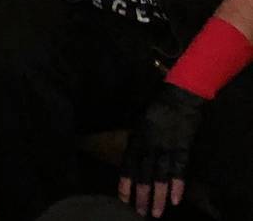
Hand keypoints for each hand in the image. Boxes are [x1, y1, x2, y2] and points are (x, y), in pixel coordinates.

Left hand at [119, 83, 204, 217]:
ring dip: (158, 196)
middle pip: (144, 174)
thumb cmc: (155, 107)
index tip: (123, 198)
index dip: (125, 182)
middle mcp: (150, 146)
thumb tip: (124, 149)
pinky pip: (180, 170)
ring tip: (155, 213)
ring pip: (160, 176)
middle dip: (141, 195)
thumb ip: (133, 137)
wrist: (179, 97)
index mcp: (137, 138)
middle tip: (139, 212)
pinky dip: (178, 185)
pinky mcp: (183, 149)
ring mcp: (167, 148)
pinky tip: (175, 200)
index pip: (128, 164)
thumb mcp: (136, 119)